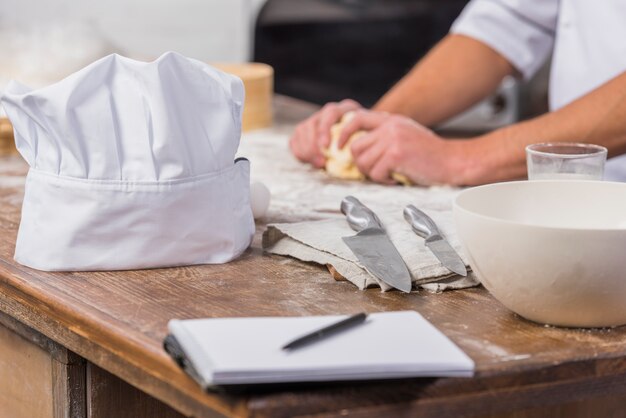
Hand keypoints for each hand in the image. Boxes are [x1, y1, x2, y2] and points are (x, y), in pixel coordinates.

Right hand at [289, 99, 361, 167]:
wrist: (362, 138)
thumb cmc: (367, 140)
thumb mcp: (370, 137)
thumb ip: (362, 141)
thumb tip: (352, 154)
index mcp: (345, 109)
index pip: (330, 113)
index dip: (325, 130)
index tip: (325, 147)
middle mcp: (327, 112)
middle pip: (312, 123)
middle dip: (313, 145)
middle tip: (320, 162)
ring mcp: (315, 120)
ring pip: (301, 131)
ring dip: (306, 150)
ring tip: (317, 164)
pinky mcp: (306, 131)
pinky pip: (295, 139)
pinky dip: (299, 151)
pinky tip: (308, 161)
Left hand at [338, 110, 462, 184]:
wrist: (453, 161)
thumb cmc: (431, 153)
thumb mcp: (406, 133)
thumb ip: (385, 134)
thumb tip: (360, 147)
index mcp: (390, 120)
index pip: (356, 118)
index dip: (344, 133)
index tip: (339, 147)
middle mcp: (390, 127)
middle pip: (355, 147)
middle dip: (361, 164)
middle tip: (375, 171)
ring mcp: (392, 140)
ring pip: (363, 162)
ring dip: (373, 174)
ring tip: (388, 175)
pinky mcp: (396, 155)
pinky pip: (375, 173)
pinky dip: (384, 181)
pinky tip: (395, 179)